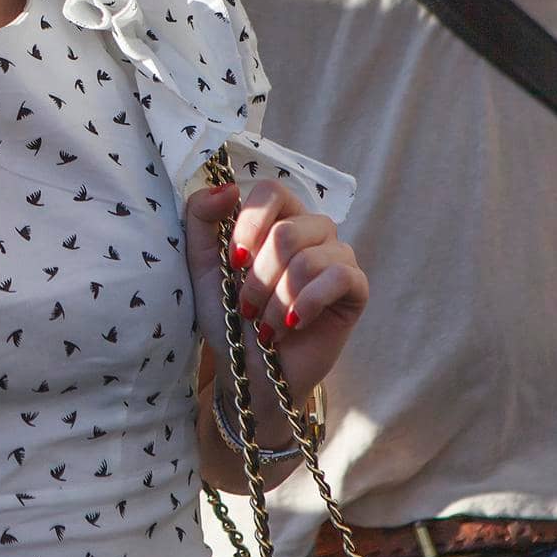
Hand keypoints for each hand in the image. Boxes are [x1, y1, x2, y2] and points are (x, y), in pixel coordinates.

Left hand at [184, 178, 367, 434]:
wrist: (249, 369)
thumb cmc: (228, 315)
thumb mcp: (202, 264)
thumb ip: (201, 217)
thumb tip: (229, 187)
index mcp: (277, 216)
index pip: (271, 191)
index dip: (250, 225)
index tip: (235, 261)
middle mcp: (311, 228)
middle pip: (287, 232)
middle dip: (259, 278)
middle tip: (248, 306)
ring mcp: (337, 255)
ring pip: (308, 261)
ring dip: (277, 301)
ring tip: (266, 324)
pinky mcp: (355, 287)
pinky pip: (337, 278)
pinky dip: (306, 305)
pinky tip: (293, 325)